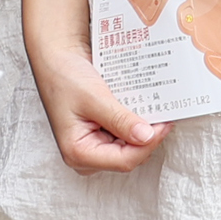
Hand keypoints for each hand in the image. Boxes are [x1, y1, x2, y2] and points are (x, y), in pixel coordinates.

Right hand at [24, 35, 165, 177]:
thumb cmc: (63, 76)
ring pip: (130, 147)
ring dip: (144, 129)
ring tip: (156, 110)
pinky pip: (125, 135)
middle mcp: (86, 155)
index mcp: (78, 153)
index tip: (165, 123)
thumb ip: (120, 119)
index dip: (148, 144)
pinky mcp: (101, 134)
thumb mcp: (94, 97)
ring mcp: (94, 146)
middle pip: (129, 156)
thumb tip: (147, 136)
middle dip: (147, 137)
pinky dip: (136, 123)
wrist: (55, 58)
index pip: (124, 160)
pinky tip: (145, 109)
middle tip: (165, 114)